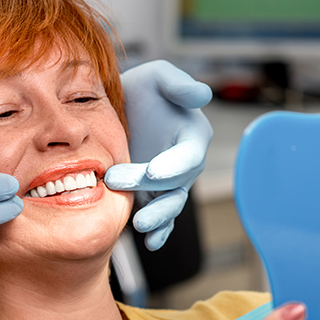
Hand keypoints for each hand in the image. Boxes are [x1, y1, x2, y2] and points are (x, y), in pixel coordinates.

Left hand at [104, 60, 212, 250]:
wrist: (117, 109)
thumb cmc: (142, 89)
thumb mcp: (157, 76)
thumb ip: (178, 85)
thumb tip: (202, 95)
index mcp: (192, 136)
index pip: (189, 155)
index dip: (174, 165)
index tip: (154, 172)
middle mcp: (185, 164)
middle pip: (175, 184)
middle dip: (151, 189)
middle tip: (116, 182)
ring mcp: (169, 183)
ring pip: (170, 205)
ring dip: (158, 218)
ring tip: (139, 225)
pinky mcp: (153, 196)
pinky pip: (161, 218)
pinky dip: (159, 232)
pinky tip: (150, 242)